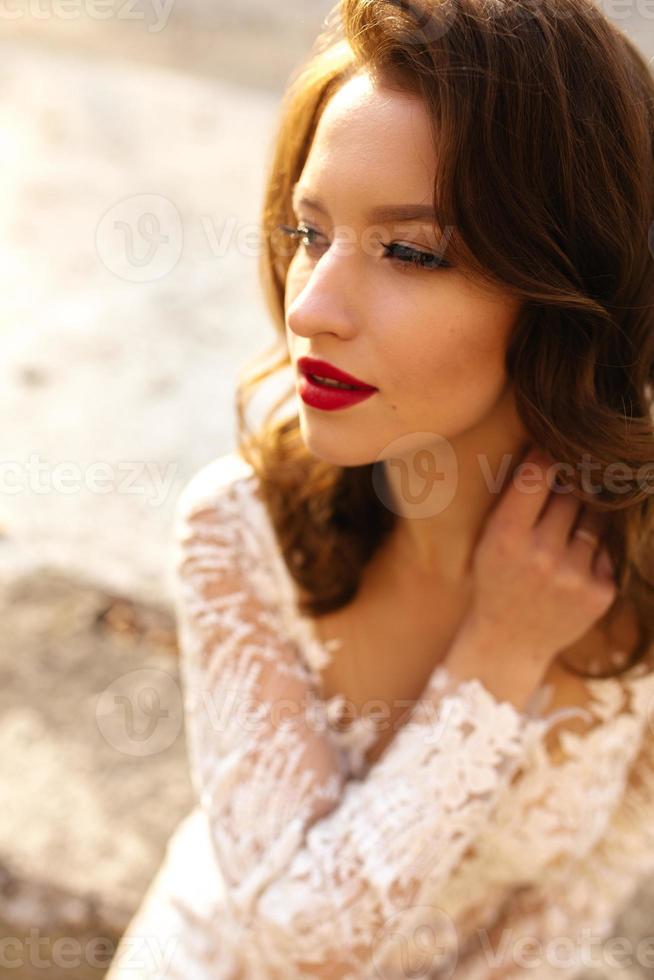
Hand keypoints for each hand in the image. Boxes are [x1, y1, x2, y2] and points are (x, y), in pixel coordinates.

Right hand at [463, 444, 616, 674]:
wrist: (509, 641)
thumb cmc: (497, 578)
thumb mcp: (490, 539)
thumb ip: (516, 500)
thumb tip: (552, 448)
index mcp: (505, 537)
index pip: (535, 474)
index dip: (546, 453)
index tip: (551, 445)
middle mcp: (541, 555)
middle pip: (571, 493)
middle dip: (568, 487)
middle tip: (562, 490)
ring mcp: (574, 576)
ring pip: (595, 518)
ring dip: (585, 516)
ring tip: (564, 533)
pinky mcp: (600, 593)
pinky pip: (607, 549)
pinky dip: (594, 550)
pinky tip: (572, 565)